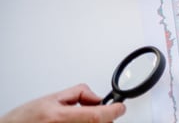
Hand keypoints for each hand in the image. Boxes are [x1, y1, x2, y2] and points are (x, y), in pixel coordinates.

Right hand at [0, 84, 124, 122]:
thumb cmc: (22, 120)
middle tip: (94, 110)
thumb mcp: (51, 99)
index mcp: (59, 118)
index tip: (120, 107)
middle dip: (103, 116)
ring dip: (92, 122)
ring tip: (76, 118)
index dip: (113, 110)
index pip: (97, 115)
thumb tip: (97, 98)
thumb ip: (78, 94)